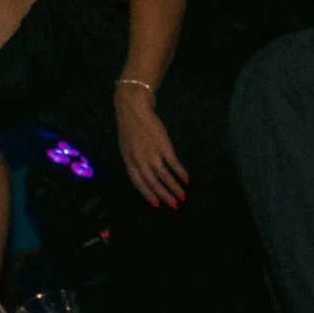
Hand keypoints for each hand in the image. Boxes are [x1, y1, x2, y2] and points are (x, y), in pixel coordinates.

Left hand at [113, 86, 188, 207]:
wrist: (134, 107)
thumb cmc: (131, 125)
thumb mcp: (127, 145)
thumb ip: (135, 158)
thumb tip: (144, 171)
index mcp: (128, 160)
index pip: (138, 182)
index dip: (147, 194)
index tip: (156, 204)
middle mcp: (139, 159)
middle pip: (152, 182)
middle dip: (163, 195)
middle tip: (174, 205)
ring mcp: (151, 153)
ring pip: (163, 175)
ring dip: (174, 187)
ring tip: (183, 196)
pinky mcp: (163, 146)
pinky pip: (172, 163)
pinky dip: (180, 172)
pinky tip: (186, 179)